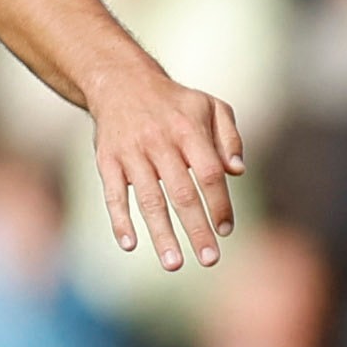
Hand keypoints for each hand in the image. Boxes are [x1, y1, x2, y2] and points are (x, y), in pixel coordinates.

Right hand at [86, 62, 247, 268]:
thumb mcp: (210, 106)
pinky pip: (114, 194)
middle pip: (182, 193)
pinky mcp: (107, 160)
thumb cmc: (175, 102)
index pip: (209, 173)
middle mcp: (160, 142)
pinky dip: (120, 220)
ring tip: (174, 264)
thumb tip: (238, 171)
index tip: (227, 230)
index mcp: (190, 130)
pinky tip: (130, 244)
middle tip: (210, 259)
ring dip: (162, 234)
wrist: (121, 82)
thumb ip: (230, 137)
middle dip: (197, 229)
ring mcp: (131, 152)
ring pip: (149, 200)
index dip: (220, 203)